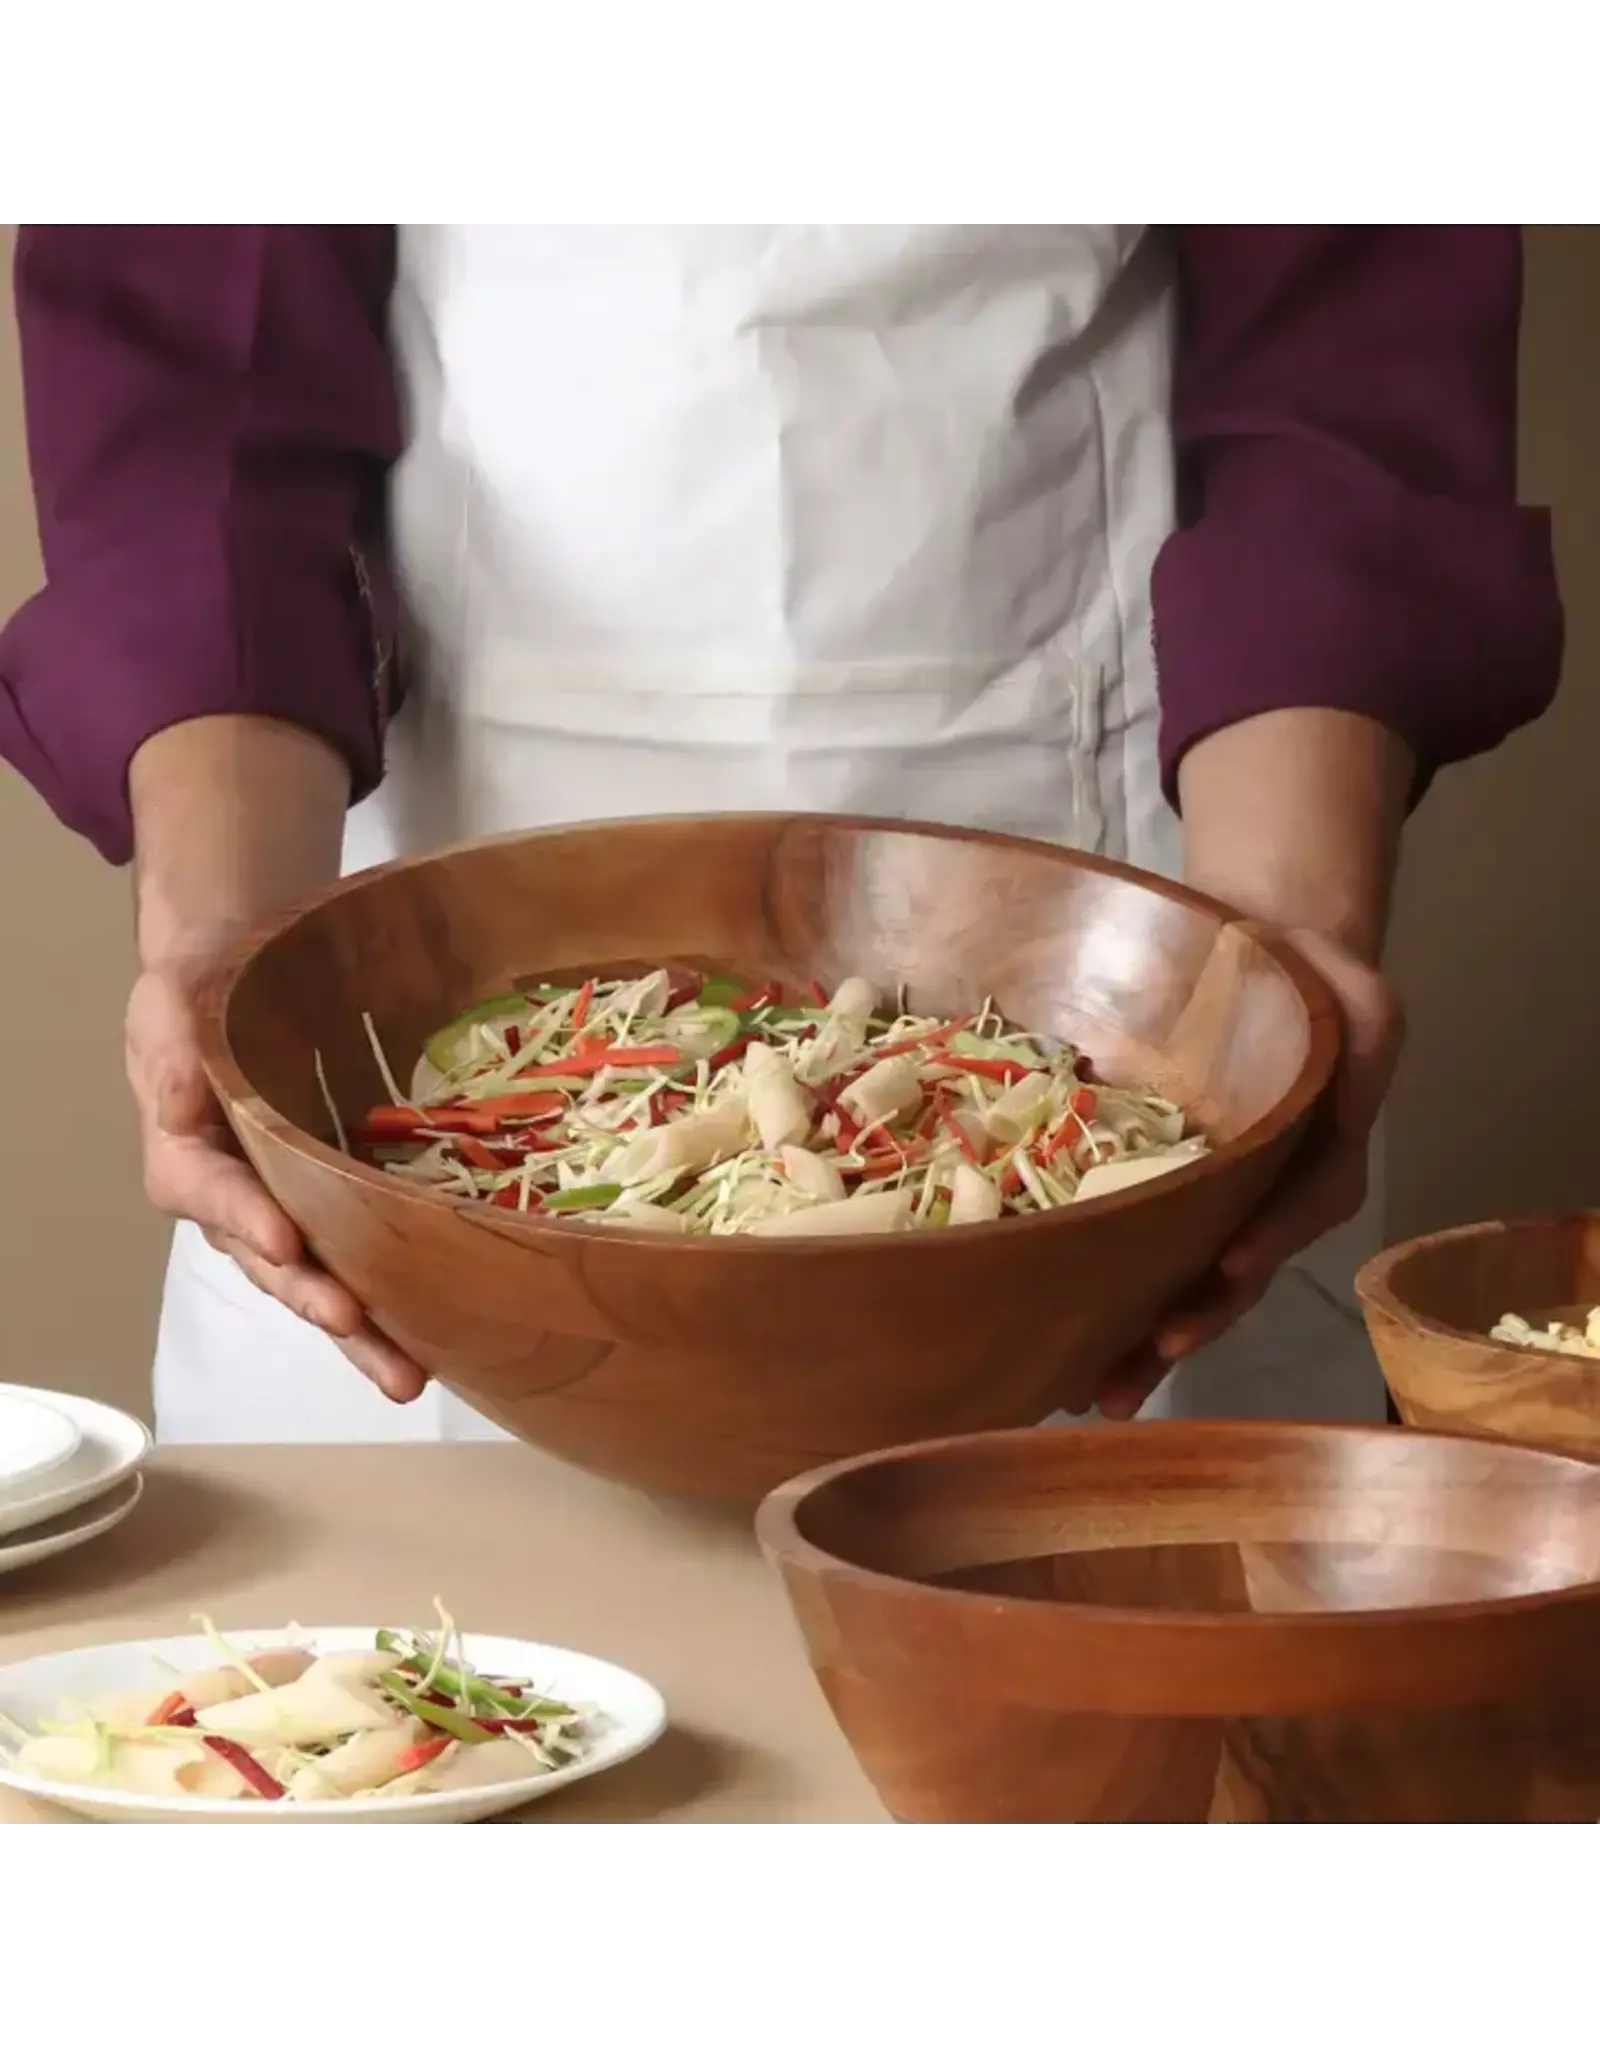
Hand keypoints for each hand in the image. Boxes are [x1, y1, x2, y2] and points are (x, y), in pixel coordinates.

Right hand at [127, 960, 428, 1404]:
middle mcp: (239, 1198)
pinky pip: (367, 1253)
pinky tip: (446, 1328)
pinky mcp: (343, 1202)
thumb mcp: (172, 995)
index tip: (284, 1242)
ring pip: (322, 1279)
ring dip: (362, 1330)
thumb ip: (171, 1045)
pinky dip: (401, 1293)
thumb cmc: (205, 982)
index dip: (242, 1219)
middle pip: (270, 1263)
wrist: (253, 970)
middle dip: (313, 1302)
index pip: (206, 1193)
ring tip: (408, 1375)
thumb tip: (175, 1101)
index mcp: (188, 1153)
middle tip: (355, 1327)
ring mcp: (294, 1207)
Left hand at [1091, 926, 1403, 1418]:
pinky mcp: (1155, 1189)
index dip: (1267, 1240)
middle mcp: (1262, 1201)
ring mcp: (1207, 1205)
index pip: (1298, 1210)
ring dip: (1136, 1340)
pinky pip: (1129, 1244)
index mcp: (1317, 1165)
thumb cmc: (1309, 984)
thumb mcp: (1362, 1006)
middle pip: (1230, 1278)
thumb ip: (1362, 1052)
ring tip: (1087, 1392)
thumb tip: (1348, 1103)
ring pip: (1177, 1281)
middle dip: (1186, 1328)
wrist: (1249, 959)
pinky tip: (1053, 1335)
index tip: (1232, 1269)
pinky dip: (1097, 1288)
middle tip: (1139, 1374)